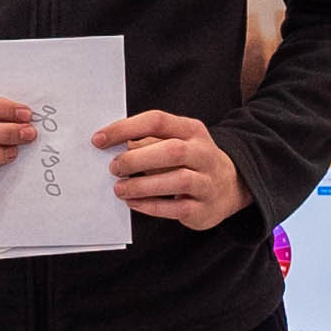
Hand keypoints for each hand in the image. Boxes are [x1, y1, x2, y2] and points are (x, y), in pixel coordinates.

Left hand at [95, 111, 248, 229]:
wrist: (230, 187)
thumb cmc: (190, 162)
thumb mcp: (175, 142)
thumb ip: (146, 142)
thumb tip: (112, 145)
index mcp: (192, 130)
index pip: (157, 121)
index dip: (126, 128)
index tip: (99, 139)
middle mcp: (203, 153)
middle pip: (172, 150)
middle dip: (137, 159)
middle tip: (114, 167)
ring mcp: (207, 182)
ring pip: (178, 179)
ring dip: (143, 185)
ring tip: (119, 188)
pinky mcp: (203, 208)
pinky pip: (176, 207)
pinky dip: (151, 205)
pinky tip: (133, 203)